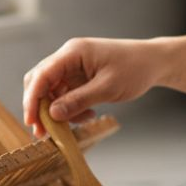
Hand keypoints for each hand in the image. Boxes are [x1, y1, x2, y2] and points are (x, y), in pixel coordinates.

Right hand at [22, 37, 162, 135]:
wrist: (154, 62)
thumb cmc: (135, 69)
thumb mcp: (107, 88)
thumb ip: (78, 101)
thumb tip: (52, 114)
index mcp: (73, 52)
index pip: (42, 75)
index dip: (32, 99)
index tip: (31, 121)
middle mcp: (68, 57)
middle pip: (41, 82)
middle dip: (40, 107)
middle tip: (44, 132)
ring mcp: (73, 66)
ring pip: (52, 91)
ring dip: (58, 110)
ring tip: (80, 121)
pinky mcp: (80, 76)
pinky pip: (65, 94)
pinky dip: (71, 107)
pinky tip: (86, 115)